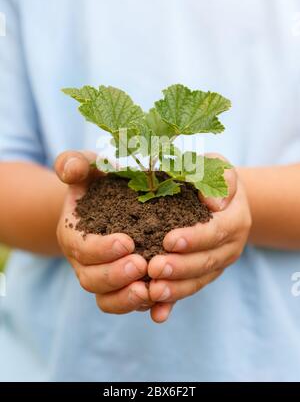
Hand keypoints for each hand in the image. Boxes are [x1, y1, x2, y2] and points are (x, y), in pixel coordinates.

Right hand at [55, 151, 151, 314]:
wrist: (111, 198)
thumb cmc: (100, 179)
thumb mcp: (88, 166)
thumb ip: (75, 163)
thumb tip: (69, 170)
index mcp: (74, 234)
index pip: (80, 248)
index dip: (101, 249)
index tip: (127, 242)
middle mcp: (85, 261)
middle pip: (91, 280)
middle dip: (115, 276)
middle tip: (142, 266)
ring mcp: (104, 276)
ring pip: (108, 299)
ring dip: (127, 299)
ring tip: (151, 291)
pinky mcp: (124, 286)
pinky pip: (128, 304)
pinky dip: (144, 307)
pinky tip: (163, 305)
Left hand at [148, 154, 251, 321]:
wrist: (220, 199)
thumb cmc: (212, 179)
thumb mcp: (218, 168)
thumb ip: (218, 179)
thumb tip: (212, 202)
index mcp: (235, 220)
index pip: (217, 231)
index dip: (195, 238)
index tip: (169, 241)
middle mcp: (230, 247)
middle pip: (207, 261)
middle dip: (181, 268)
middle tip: (154, 269)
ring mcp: (217, 264)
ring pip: (198, 281)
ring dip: (176, 289)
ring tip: (152, 292)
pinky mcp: (202, 275)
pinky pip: (189, 291)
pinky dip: (173, 304)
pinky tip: (156, 313)